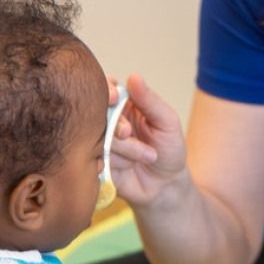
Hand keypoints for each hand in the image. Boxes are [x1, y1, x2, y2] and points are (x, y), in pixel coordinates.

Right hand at [107, 73, 187, 206]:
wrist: (165, 186)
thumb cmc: (169, 150)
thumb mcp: (167, 122)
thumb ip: (150, 100)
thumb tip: (134, 76)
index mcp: (125, 104)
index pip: (107, 87)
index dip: (105, 90)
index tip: (114, 97)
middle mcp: (108, 120)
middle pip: (97, 112)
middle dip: (114, 123)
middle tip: (128, 133)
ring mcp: (99, 140)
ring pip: (98, 136)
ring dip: (124, 148)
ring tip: (147, 156)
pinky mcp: (95, 162)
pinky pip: (94, 157)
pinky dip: (112, 162)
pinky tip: (127, 168)